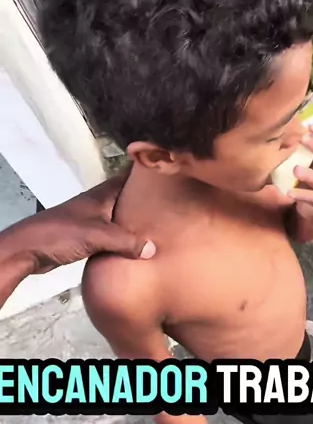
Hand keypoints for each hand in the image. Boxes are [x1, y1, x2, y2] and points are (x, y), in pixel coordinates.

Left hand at [5, 171, 155, 274]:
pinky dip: (123, 238)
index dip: (147, 175)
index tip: (169, 174)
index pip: (129, 178)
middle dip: (146, 202)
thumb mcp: (98, 235)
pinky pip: (112, 234)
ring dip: (135, 222)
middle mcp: (98, 203)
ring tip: (159, 228)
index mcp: (102, 194)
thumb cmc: (61, 233)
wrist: (29, 249)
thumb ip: (126, 241)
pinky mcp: (86, 235)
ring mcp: (92, 219)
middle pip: (128, 198)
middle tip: (172, 207)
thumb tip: (153, 249)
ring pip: (120, 217)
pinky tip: (135, 248)